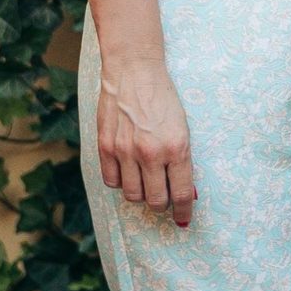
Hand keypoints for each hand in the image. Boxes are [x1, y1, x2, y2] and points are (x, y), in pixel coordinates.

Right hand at [96, 54, 195, 227]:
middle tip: (164, 199)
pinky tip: (127, 172)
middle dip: (162, 204)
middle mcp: (151, 153)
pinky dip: (120, 182)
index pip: (182, 193)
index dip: (185, 210)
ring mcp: (125, 151)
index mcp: (176, 147)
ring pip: (132, 195)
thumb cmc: (163, 98)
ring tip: (146, 183)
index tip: (184, 218)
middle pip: (156, 201)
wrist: (134, 72)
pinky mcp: (105, 147)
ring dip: (141, 194)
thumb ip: (181, 158)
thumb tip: (185, 189)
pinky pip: (111, 181)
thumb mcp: (183, 126)